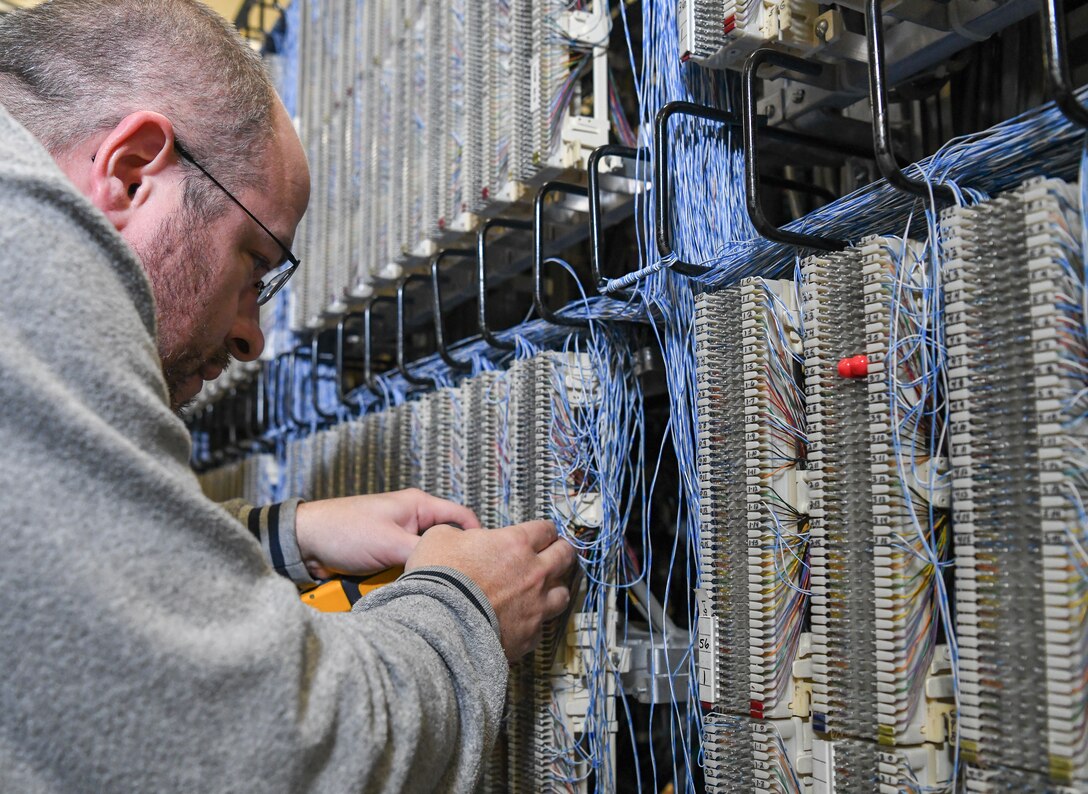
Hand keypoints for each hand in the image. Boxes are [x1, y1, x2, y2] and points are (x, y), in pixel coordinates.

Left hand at [295, 489, 480, 578]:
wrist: (303, 545)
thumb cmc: (343, 530)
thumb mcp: (390, 542)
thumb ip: (425, 554)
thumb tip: (453, 570)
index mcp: (419, 506)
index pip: (462, 517)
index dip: (477, 538)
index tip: (485, 561)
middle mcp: (412, 523)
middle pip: (444, 546)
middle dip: (445, 566)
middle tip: (454, 586)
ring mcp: (398, 542)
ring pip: (423, 564)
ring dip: (418, 578)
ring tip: (422, 591)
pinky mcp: (385, 560)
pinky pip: (404, 575)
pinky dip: (401, 585)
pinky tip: (401, 594)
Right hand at [405, 520, 576, 660]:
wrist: (439, 626)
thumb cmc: (438, 580)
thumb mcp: (440, 538)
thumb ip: (461, 534)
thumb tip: (465, 539)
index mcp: (515, 545)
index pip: (546, 529)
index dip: (545, 530)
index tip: (542, 534)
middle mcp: (533, 574)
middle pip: (565, 556)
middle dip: (562, 552)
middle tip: (557, 554)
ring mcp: (536, 606)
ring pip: (563, 594)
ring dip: (556, 589)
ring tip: (546, 590)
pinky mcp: (529, 635)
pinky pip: (541, 626)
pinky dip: (534, 622)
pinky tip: (523, 621)